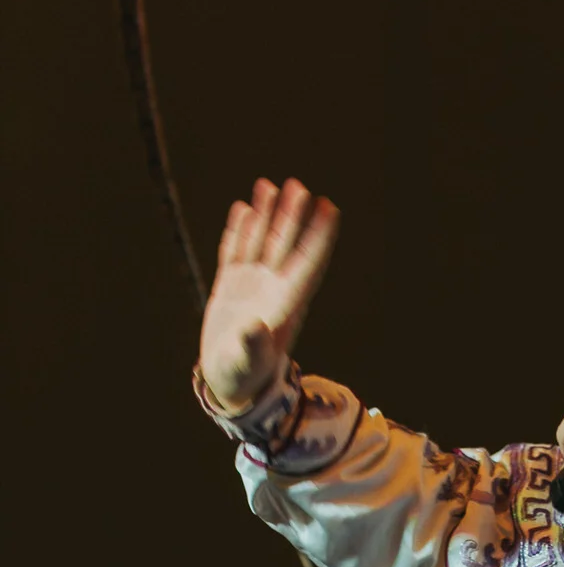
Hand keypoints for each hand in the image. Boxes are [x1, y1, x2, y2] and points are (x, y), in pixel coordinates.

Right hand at [199, 178, 339, 413]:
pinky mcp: (230, 287)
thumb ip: (252, 345)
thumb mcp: (248, 362)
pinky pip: (236, 251)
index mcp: (285, 303)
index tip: (330, 208)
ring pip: (262, 241)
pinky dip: (240, 230)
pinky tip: (244, 208)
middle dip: (293, 216)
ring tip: (270, 185)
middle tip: (299, 186)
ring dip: (267, 215)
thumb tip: (255, 327)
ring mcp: (252, 285)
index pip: (308, 262)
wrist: (230, 382)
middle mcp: (273, 288)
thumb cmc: (245, 375)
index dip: (319, 236)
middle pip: (286, 244)